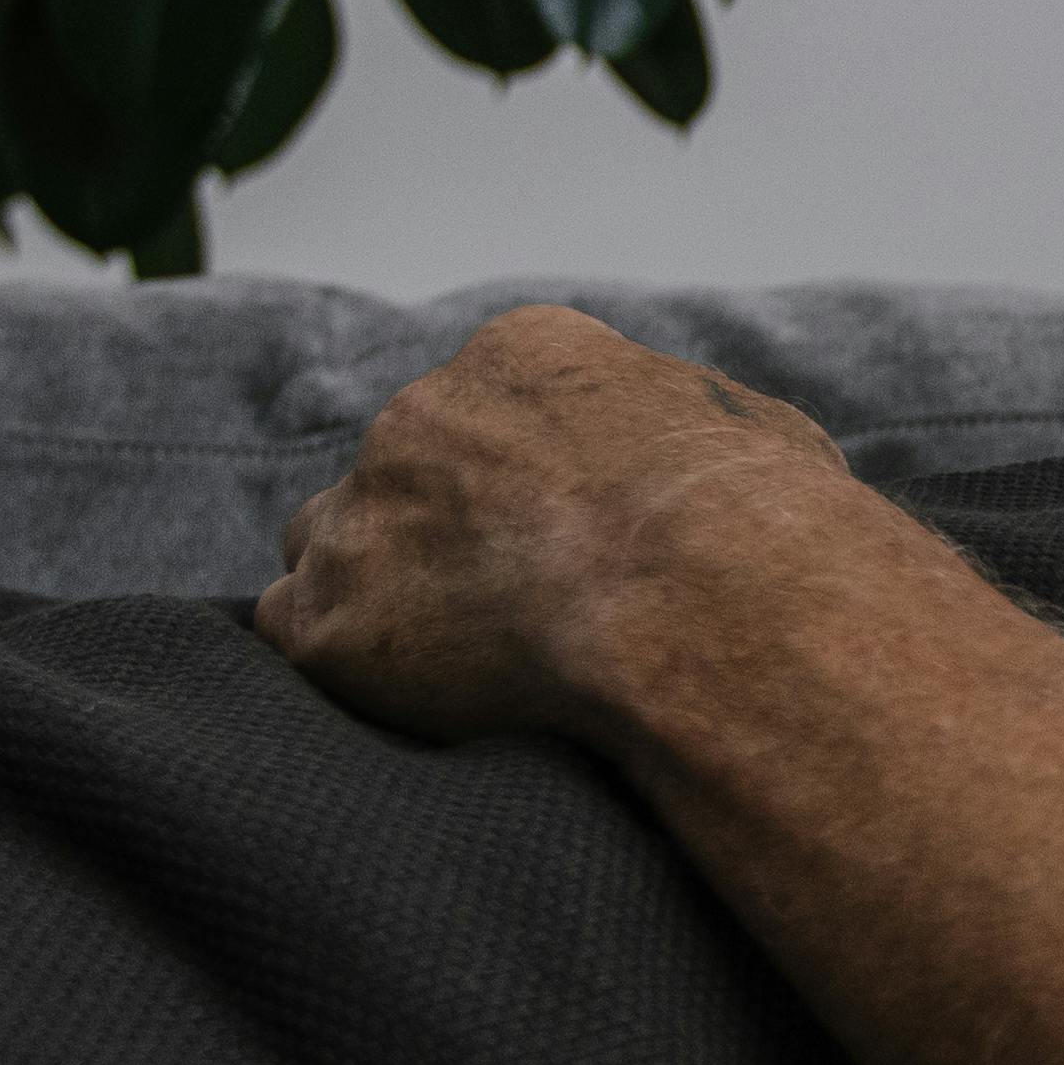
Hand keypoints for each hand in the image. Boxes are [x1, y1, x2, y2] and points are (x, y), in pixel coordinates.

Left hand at [251, 304, 848, 746]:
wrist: (703, 599)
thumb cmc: (763, 527)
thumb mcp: (768, 445)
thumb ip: (713, 443)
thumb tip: (745, 474)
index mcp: (529, 355)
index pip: (484, 406)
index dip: (511, 478)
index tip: (550, 536)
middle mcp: (425, 413)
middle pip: (397, 471)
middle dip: (435, 531)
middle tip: (501, 608)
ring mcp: (364, 512)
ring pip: (325, 544)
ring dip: (372, 594)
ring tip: (447, 665)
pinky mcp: (330, 618)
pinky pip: (295, 633)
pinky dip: (341, 669)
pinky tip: (405, 709)